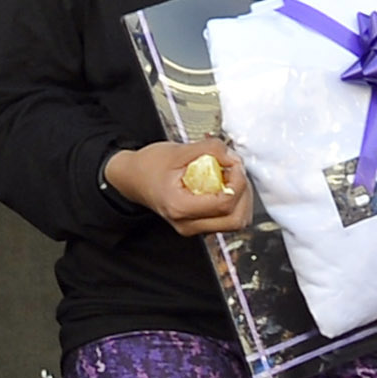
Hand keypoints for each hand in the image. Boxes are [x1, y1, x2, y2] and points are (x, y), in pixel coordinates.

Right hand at [103, 138, 254, 235]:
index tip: (234, 164)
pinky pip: (227, 219)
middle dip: (243, 193)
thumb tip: (233, 156)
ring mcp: (194, 227)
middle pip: (235, 219)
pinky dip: (233, 202)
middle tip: (235, 170)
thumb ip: (209, 150)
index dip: (237, 181)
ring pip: (235, 222)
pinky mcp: (199, 224)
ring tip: (229, 177)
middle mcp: (188, 224)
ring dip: (240, 198)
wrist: (133, 178)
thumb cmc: (149, 167)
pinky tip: (223, 184)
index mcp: (180, 207)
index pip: (225, 203)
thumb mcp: (178, 151)